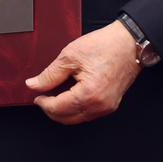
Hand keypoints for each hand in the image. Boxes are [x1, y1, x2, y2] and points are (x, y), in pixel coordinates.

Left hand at [25, 21, 141, 124]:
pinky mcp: (111, 104)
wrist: (130, 43)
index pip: (58, 108)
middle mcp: (99, 106)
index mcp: (89, 94)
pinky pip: (88, 114)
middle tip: (42, 98)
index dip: (44, 103)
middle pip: (67, 119)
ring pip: (78, 119)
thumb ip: (50, 74)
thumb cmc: (104, 45)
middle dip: (51, 111)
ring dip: (63, 111)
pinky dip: (76, 109)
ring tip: (54, 96)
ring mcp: (107, 107)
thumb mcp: (70, 56)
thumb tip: (33, 85)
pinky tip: (69, 97)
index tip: (36, 96)